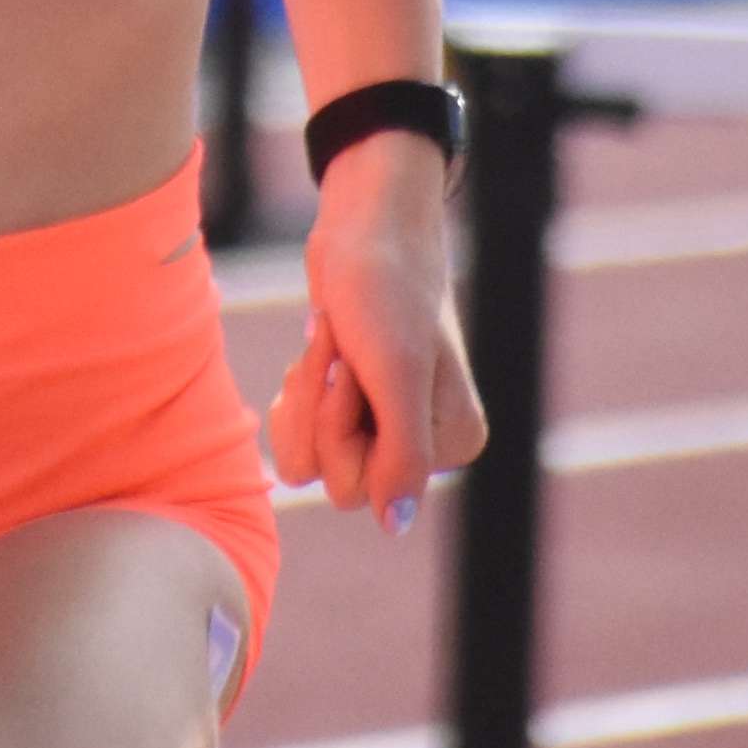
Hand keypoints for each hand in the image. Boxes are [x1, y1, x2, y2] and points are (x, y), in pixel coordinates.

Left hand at [262, 132, 488, 529]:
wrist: (363, 223)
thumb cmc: (386, 286)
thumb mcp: (397, 372)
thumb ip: (402, 455)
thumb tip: (395, 525)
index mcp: (452, 442)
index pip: (365, 488)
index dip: (339, 428)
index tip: (354, 367)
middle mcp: (422, 443)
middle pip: (332, 478)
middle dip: (317, 408)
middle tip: (339, 348)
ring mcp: (383, 424)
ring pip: (308, 459)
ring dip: (303, 395)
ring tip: (328, 341)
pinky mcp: (350, 404)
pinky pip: (299, 434)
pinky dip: (295, 391)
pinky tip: (318, 349)